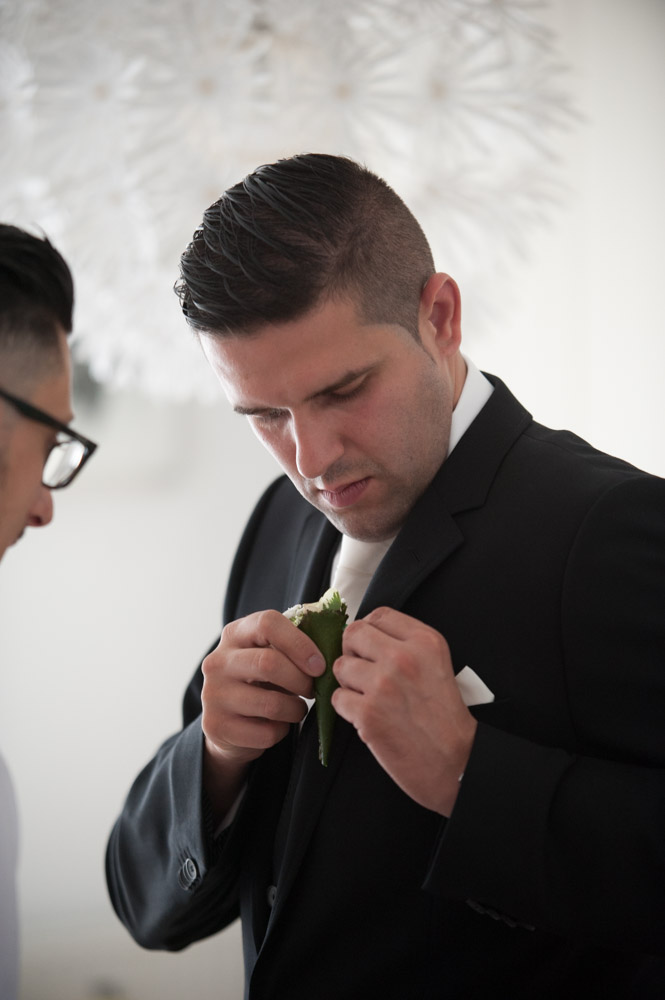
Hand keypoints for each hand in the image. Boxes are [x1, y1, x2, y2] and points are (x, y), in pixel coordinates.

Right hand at [201, 610, 324, 813]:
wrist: (228, 722)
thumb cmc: (262, 681)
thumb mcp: (271, 654)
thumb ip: (295, 644)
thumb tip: (334, 642)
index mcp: (235, 634)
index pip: (268, 623)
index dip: (300, 642)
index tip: (320, 664)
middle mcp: (217, 661)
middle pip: (269, 663)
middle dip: (302, 680)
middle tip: (313, 689)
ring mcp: (213, 694)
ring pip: (271, 703)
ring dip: (296, 709)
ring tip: (297, 708)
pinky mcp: (217, 726)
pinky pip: (266, 732)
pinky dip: (282, 732)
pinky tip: (277, 725)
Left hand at [332, 607, 476, 816]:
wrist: (457, 762)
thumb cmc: (446, 718)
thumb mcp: (438, 664)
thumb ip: (407, 644)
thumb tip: (367, 635)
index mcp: (425, 642)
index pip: (380, 615)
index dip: (370, 631)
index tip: (371, 646)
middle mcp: (403, 658)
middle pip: (353, 634)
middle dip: (352, 651)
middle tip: (362, 670)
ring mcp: (383, 685)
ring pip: (340, 666)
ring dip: (348, 682)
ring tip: (367, 696)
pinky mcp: (368, 714)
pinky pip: (337, 698)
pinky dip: (346, 708)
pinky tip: (366, 716)